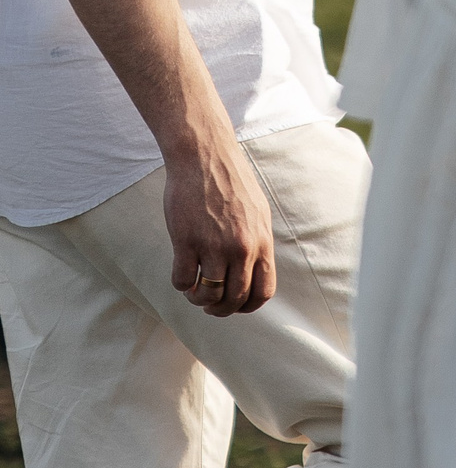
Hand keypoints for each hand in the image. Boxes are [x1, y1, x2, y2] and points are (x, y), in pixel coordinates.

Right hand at [164, 137, 275, 316]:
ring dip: (199, 300)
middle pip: (235, 298)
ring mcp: (213, 246)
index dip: (248, 306)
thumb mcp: (257, 215)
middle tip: (210, 306)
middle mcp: (241, 249)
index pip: (263, 291)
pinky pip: (182, 279)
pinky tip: (181, 278)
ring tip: (194, 294)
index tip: (236, 305)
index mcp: (262, 244)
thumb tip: (255, 269)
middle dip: (222, 309)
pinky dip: (181, 286)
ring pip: (208, 294)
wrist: (205, 158)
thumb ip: (258, 243)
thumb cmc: (231, 184)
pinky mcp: (186, 240)